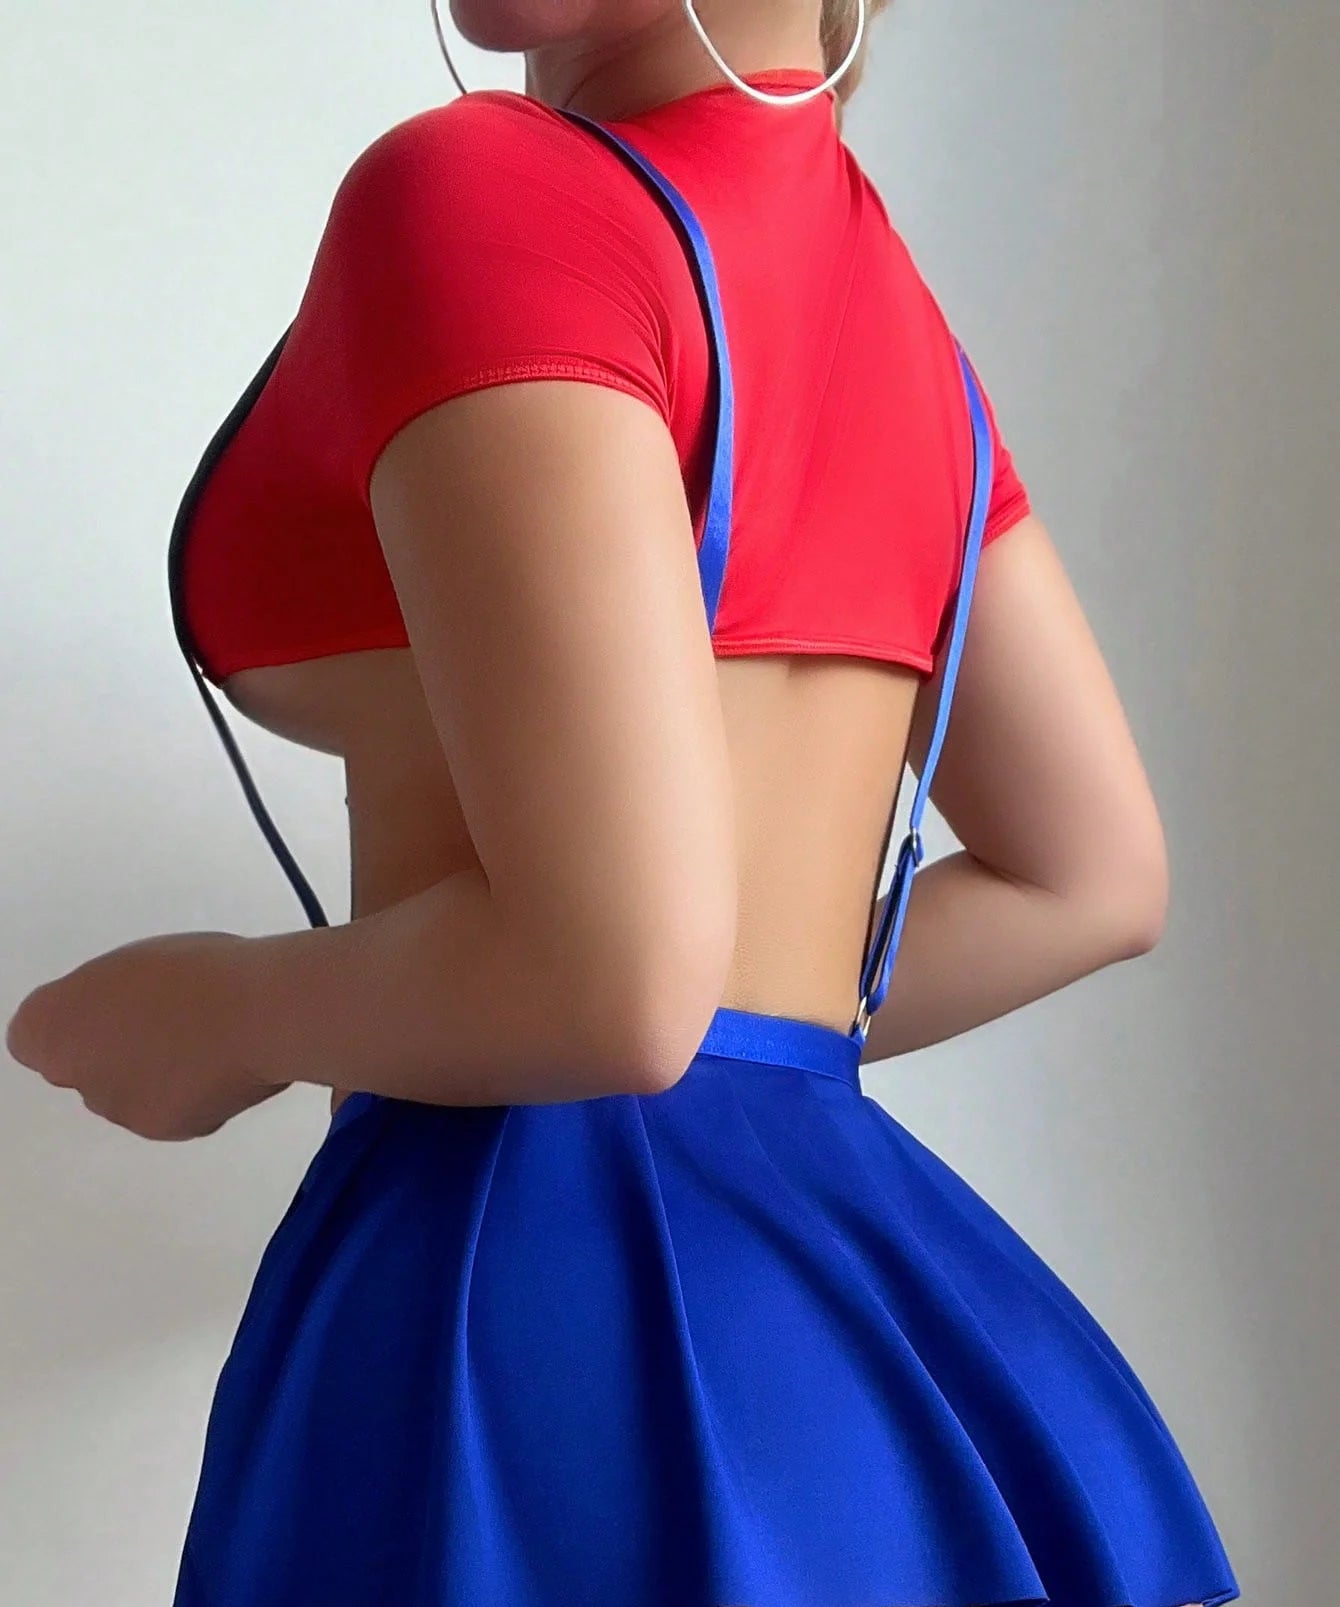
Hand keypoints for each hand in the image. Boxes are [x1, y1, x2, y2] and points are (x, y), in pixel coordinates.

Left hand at [6, 931, 287, 1141]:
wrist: (261, 1015)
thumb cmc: (195, 975)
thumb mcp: (129, 962)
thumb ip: (96, 998)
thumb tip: (107, 1022)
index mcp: (51, 1029)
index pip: (33, 1039)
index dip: (74, 1020)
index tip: (109, 1003)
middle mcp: (75, 1079)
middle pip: (84, 1068)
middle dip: (115, 1049)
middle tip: (162, 1014)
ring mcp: (122, 1110)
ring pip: (127, 1091)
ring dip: (154, 1072)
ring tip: (203, 1034)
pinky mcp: (169, 1130)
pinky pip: (170, 1109)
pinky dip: (189, 1093)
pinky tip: (221, 1061)